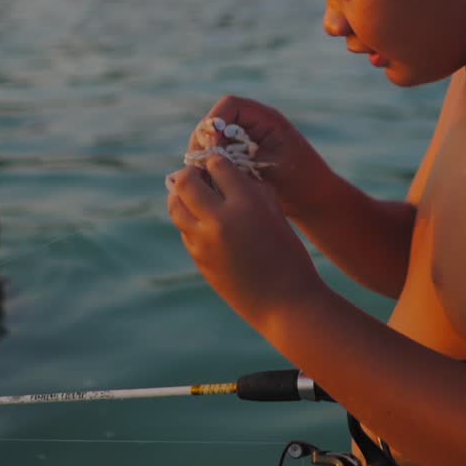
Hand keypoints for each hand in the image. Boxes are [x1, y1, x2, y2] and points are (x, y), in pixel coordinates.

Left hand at [166, 155, 324, 330]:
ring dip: (183, 196)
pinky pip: (185, 230)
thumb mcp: (276, 214)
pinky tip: (204, 223)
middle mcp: (219, 219)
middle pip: (186, 181)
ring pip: (176, 206)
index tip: (219, 163)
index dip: (217, 161)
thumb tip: (231, 174)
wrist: (286, 304)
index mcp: (246, 202)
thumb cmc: (289, 256)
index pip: (217, 165)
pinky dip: (190, 221)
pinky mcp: (198, 259)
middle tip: (200, 176)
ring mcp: (204, 242)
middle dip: (191, 174)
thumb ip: (253, 191)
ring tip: (195, 196)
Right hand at [189, 96, 334, 220]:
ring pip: (212, 138)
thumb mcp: (269, 169)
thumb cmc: (300, 183)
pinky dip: (210, 165)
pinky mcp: (242, 154)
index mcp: (266, 118)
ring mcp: (246, 139)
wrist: (314, 199)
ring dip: (204, 155)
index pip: (230, 105)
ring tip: (202, 176)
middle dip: (205, 141)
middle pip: (216, 120)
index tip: (212, 150)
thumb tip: (208, 154)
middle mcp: (254, 123)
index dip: (214, 123)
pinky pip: (217, 153)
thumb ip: (238, 158)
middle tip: (200, 166)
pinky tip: (208, 182)